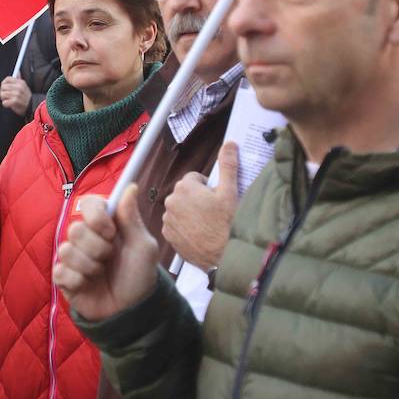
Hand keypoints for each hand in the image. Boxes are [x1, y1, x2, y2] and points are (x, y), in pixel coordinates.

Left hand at [0, 76, 31, 115]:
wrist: (32, 107)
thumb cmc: (26, 97)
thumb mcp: (24, 86)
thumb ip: (19, 79)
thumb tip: (17, 71)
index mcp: (20, 82)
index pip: (7, 79)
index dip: (4, 83)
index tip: (4, 87)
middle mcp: (19, 87)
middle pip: (3, 86)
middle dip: (3, 92)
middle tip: (6, 95)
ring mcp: (17, 94)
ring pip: (2, 94)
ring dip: (4, 99)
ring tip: (9, 100)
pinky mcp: (15, 101)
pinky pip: (4, 102)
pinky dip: (6, 104)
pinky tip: (10, 104)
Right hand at [53, 186, 157, 321]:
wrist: (131, 310)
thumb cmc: (139, 276)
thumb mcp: (143, 247)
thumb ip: (132, 218)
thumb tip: (130, 187)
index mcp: (104, 225)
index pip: (87, 204)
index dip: (96, 216)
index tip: (111, 231)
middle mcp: (86, 238)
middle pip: (75, 228)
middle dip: (97, 247)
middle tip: (110, 258)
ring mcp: (73, 258)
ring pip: (66, 250)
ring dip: (90, 266)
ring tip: (101, 274)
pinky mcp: (63, 278)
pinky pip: (61, 272)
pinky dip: (79, 281)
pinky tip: (89, 285)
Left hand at [163, 142, 238, 271]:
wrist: (223, 255)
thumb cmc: (227, 223)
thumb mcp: (230, 191)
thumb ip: (228, 164)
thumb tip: (230, 143)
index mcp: (185, 187)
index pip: (194, 178)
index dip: (207, 187)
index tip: (216, 198)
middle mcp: (172, 201)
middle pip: (185, 193)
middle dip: (197, 199)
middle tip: (213, 211)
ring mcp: (168, 219)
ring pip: (180, 209)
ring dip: (190, 213)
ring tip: (206, 224)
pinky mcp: (168, 235)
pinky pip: (175, 225)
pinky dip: (184, 227)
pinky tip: (198, 233)